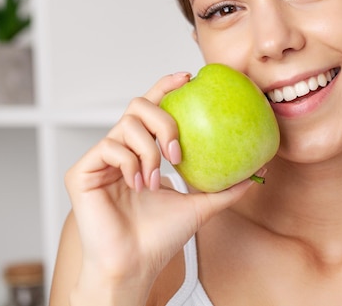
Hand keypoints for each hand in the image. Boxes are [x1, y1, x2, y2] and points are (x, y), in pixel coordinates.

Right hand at [64, 72, 255, 300]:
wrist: (136, 263)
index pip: (153, 108)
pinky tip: (137, 185)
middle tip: (178, 151)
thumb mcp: (201, 206)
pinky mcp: (82, 172)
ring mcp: (101, 160)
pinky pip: (109, 147)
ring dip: (149, 151)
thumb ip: (228, 187)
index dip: (167, 87)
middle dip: (164, 121)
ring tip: (156, 180)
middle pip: (138, 105)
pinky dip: (130, 163)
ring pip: (126, 124)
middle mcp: (122, 149)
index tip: (189, 78)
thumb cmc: (161, 237)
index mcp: (144, 151)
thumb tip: (259, 171)